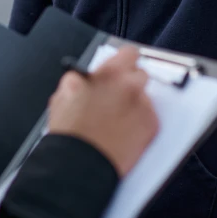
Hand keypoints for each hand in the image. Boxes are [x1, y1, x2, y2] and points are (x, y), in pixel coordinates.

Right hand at [47, 47, 158, 176]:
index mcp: (110, 74)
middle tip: (118, 96)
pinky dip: (139, 124)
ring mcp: (143, 106)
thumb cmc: (70, 133)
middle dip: (130, 83)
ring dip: (134, 104)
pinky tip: (123, 133)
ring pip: (144, 98)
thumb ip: (83, 78)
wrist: (80, 164)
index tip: (123, 66)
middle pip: (141, 75)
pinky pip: (149, 118)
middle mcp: (130, 86)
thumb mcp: (65, 93)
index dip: (125, 60)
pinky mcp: (151, 126)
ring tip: (117, 121)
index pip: (129, 53)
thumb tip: (90, 76)